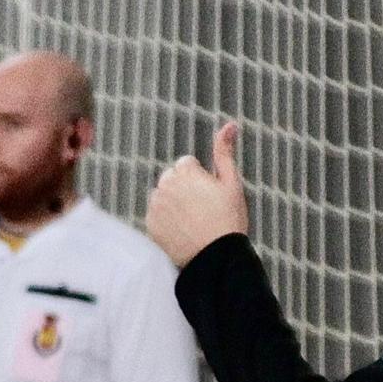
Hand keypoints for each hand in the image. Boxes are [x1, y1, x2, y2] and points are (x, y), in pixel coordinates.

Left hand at [146, 122, 247, 267]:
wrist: (217, 257)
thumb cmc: (229, 219)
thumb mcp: (232, 183)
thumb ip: (224, 152)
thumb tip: (229, 124)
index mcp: (185, 171)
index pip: (188, 164)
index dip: (203, 179)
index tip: (212, 195)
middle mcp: (165, 184)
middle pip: (173, 178)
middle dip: (185, 189)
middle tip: (203, 209)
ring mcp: (155, 204)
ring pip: (164, 196)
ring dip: (175, 204)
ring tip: (193, 221)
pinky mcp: (150, 223)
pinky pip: (157, 215)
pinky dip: (167, 221)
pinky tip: (183, 231)